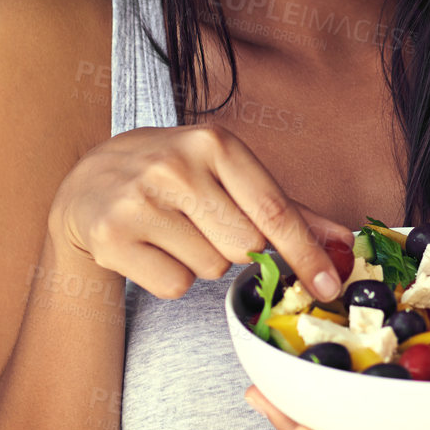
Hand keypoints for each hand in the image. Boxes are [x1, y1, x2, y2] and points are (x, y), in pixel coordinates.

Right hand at [48, 124, 350, 301]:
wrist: (87, 181)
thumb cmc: (173, 177)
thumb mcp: (227, 174)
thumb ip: (287, 208)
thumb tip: (342, 242)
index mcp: (214, 143)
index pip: (274, 209)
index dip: (305, 252)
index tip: (329, 286)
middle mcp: (176, 166)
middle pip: (244, 246)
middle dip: (235, 248)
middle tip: (204, 224)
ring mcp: (139, 200)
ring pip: (210, 269)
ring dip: (201, 262)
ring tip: (172, 231)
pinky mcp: (110, 236)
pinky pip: (174, 286)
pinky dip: (170, 278)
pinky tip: (150, 248)